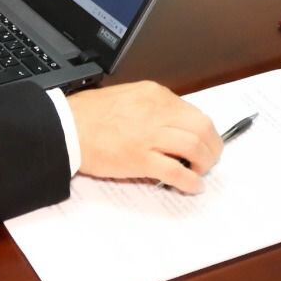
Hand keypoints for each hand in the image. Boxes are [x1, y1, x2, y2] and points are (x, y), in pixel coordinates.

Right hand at [67, 81, 222, 193]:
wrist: (67, 127)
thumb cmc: (91, 114)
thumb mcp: (129, 98)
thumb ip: (153, 108)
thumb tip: (174, 127)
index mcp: (155, 95)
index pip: (193, 112)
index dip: (205, 131)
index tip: (206, 142)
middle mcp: (156, 111)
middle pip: (202, 127)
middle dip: (212, 146)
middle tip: (210, 159)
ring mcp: (149, 135)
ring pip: (194, 147)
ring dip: (204, 163)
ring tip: (201, 172)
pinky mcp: (140, 158)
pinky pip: (175, 171)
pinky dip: (190, 181)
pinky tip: (193, 186)